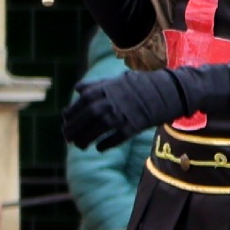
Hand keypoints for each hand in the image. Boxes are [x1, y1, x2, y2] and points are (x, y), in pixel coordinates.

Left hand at [61, 70, 181, 150]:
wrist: (164, 91)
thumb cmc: (137, 86)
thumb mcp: (114, 81)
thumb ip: (95, 85)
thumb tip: (77, 89)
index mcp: (103, 90)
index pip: (79, 104)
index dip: (70, 116)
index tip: (65, 123)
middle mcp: (109, 102)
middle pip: (85, 118)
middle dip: (73, 130)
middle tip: (68, 139)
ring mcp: (121, 115)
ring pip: (97, 130)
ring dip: (85, 139)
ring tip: (80, 146)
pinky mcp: (132, 126)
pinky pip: (115, 138)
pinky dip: (105, 144)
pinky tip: (99, 148)